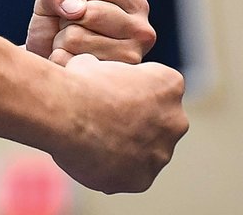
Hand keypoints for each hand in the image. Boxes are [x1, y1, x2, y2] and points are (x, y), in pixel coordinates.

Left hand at [26, 0, 156, 65]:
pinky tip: (71, 66)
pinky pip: (69, 62)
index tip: (75, 10)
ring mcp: (132, 59)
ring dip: (61, 42)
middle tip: (71, 33)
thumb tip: (76, 9)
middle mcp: (142, 32)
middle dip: (67, 21)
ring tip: (71, 50)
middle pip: (90, 13)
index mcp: (135, 4)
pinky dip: (59, 61)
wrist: (48, 67)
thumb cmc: (55, 28)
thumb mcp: (52, 0)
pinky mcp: (112, 83)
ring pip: (76, 38)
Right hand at [51, 54, 187, 194]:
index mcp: (170, 85)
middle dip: (135, 122)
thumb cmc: (80, 83)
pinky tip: (89, 157)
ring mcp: (161, 154)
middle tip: (101, 119)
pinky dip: (112, 169)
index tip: (107, 91)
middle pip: (158, 122)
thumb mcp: (94, 62)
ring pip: (145, 152)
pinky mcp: (142, 180)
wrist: (67, 114)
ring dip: (125, 147)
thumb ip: (106, 72)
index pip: (157, 87)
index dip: (129, 87)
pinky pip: (129, 175)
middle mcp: (175, 121)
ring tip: (91, 140)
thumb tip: (89, 72)